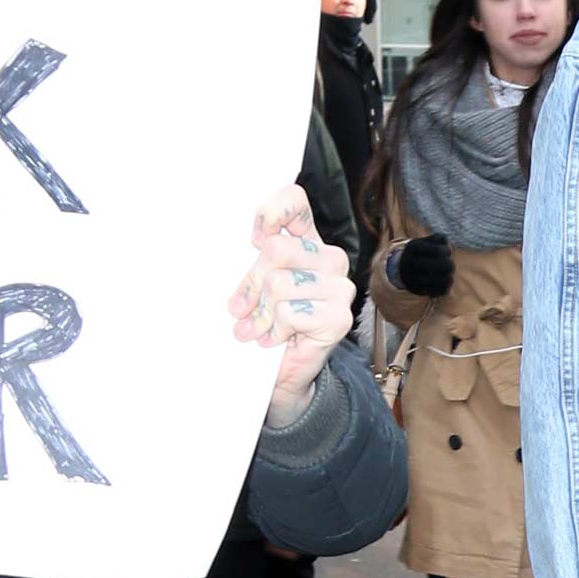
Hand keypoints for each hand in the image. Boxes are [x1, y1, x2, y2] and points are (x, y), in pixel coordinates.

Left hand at [229, 186, 354, 426]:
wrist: (282, 375)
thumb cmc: (264, 324)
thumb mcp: (251, 285)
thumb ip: (251, 258)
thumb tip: (239, 244)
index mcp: (308, 241)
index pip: (294, 202)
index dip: (269, 214)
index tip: (252, 241)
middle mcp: (329, 259)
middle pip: (276, 249)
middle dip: (252, 283)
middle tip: (243, 308)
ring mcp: (339, 288)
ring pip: (279, 284)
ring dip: (261, 313)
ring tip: (258, 327)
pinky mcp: (339, 317)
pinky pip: (290, 312)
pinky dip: (274, 330)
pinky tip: (274, 339)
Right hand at [393, 234, 453, 299]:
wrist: (400, 268)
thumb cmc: (420, 252)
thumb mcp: (425, 241)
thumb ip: (438, 239)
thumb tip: (447, 244)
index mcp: (413, 248)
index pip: (436, 251)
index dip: (446, 251)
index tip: (448, 252)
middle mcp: (411, 263)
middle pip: (437, 266)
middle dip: (449, 265)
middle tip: (451, 265)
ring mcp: (413, 278)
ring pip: (438, 280)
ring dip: (449, 277)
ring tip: (449, 274)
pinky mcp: (417, 290)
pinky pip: (438, 291)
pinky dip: (446, 287)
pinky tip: (446, 282)